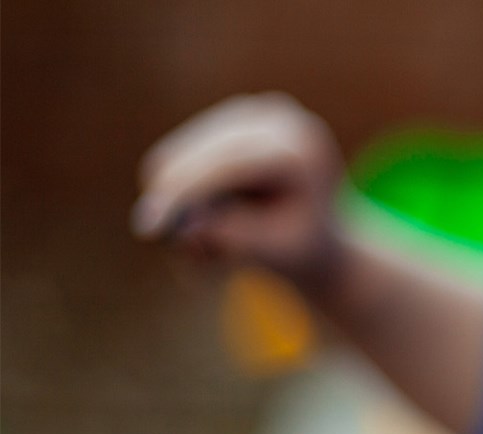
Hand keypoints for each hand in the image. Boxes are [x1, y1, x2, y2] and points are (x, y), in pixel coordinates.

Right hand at [131, 93, 343, 286]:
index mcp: (301, 150)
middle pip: (197, 155)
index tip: (149, 230)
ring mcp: (251, 110)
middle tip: (183, 255)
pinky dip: (182, 193)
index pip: (226, 165)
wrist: (316, 231)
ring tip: (212, 248)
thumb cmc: (297, 246)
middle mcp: (277, 118)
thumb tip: (179, 227)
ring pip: (179, 156)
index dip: (183, 195)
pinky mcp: (228, 116)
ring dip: (180, 206)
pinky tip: (212, 218)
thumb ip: (229, 237)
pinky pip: (179, 154)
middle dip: (175, 205)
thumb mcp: (272, 252)